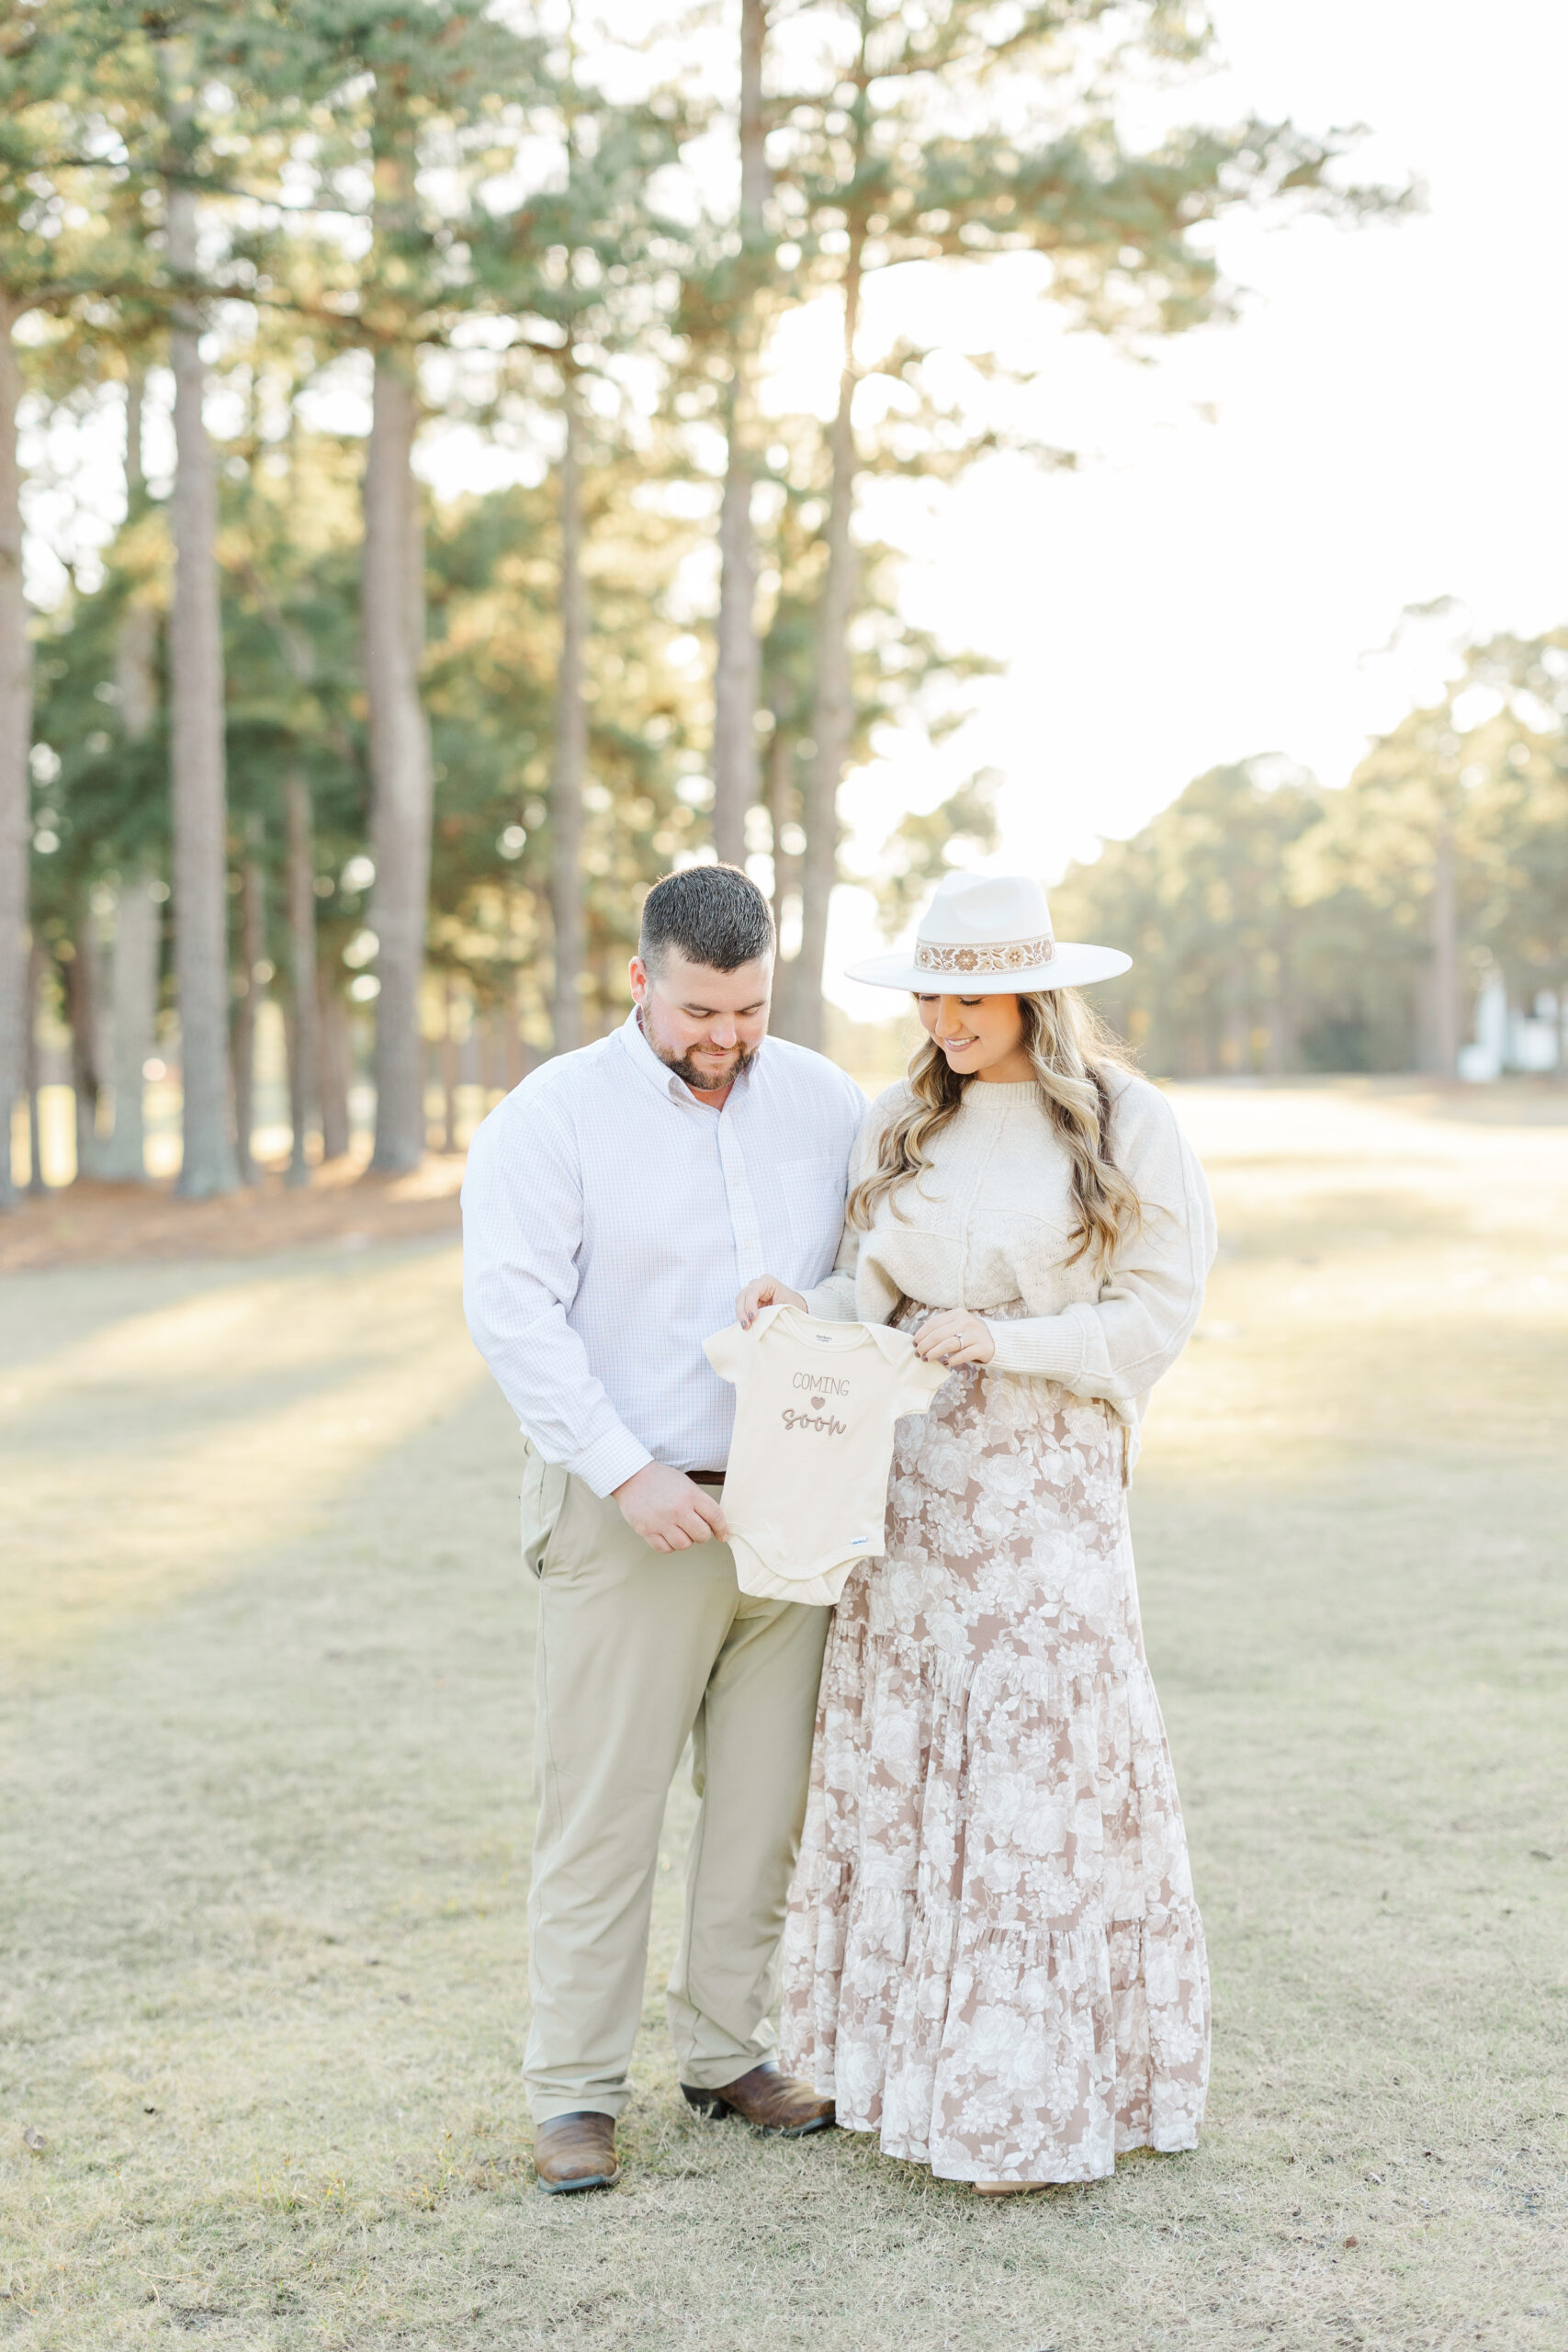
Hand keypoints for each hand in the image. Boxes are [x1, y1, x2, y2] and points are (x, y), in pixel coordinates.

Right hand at [613, 1462, 728, 1552]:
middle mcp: (677, 1509)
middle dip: (702, 1535)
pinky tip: (667, 1535)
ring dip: (685, 1540)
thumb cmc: (660, 1480)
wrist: (632, 1476)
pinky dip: (669, 1545)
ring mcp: (661, 1521)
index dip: (722, 1529)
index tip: (722, 1535)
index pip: (715, 1517)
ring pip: (684, 1545)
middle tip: (696, 1530)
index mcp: (690, 1495)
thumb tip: (715, 1524)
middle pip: (702, 1535)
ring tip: (678, 1530)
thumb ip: (700, 1503)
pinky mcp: (647, 1530)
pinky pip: (665, 1549)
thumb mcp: (686, 1484)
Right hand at [735, 1273, 806, 1329]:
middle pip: (742, 1296)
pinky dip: (743, 1317)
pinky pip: (742, 1308)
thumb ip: (773, 1311)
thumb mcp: (785, 1306)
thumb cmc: (793, 1303)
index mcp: (767, 1281)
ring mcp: (752, 1292)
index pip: (752, 1291)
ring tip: (746, 1327)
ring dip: (741, 1315)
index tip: (753, 1318)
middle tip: (746, 1325)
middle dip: (742, 1311)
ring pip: (739, 1302)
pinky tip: (746, 1326)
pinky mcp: (750, 1301)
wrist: (796, 1305)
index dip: (750, 1305)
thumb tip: (759, 1322)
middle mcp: (757, 1284)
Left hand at [913, 1308, 994, 1368]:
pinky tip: (944, 1363)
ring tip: (927, 1359)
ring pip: (949, 1344)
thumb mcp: (957, 1325)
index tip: (914, 1343)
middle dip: (925, 1345)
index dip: (922, 1334)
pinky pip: (963, 1355)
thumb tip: (919, 1340)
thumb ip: (942, 1329)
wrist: (996, 1340)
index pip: (934, 1323)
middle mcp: (966, 1322)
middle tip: (919, 1354)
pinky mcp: (982, 1347)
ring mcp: (975, 1334)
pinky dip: (952, 1360)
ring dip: (934, 1353)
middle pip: (939, 1335)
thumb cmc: (970, 1334)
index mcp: (957, 1314)